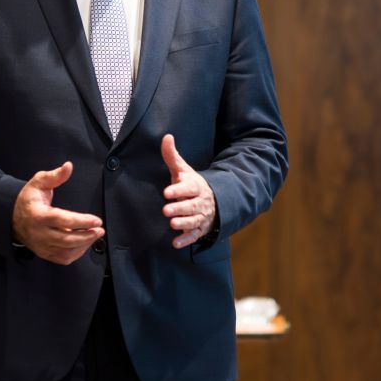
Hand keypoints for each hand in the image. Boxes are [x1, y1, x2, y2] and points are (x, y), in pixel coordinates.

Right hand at [12, 162, 104, 264]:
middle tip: (100, 230)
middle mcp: (39, 233)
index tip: (97, 220)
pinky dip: (76, 254)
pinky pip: (63, 258)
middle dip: (87, 236)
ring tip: (95, 235)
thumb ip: (55, 176)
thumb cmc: (29, 199)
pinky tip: (84, 244)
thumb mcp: (39, 182)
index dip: (82, 221)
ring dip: (84, 245)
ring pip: (66, 251)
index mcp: (38, 215)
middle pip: (67, 239)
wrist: (12, 217)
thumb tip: (68, 166)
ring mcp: (41, 245)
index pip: (63, 220)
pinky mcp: (44, 253)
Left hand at [161, 134, 215, 248]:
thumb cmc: (191, 185)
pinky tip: (176, 243)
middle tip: (166, 210)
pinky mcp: (200, 229)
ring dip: (183, 223)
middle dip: (179, 208)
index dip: (179, 189)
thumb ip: (172, 156)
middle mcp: (200, 202)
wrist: (214, 201)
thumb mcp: (183, 170)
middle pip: (191, 205)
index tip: (167, 191)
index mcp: (196, 186)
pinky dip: (186, 240)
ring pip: (194, 220)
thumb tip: (166, 136)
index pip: (189, 187)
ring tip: (172, 224)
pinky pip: (194, 236)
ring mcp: (201, 216)